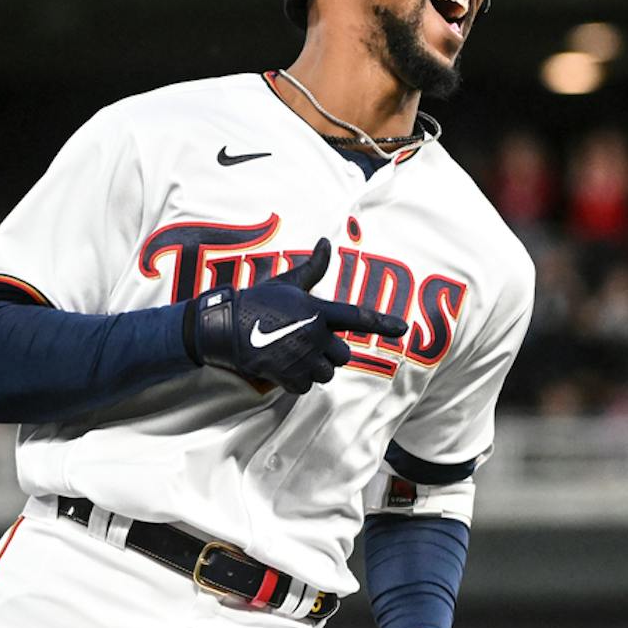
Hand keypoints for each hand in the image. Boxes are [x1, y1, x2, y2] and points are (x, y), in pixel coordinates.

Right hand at [189, 237, 406, 394]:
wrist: (224, 325)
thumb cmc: (258, 301)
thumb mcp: (288, 282)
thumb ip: (314, 268)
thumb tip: (327, 241)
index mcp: (318, 310)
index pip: (358, 317)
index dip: (383, 323)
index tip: (403, 328)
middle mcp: (314, 334)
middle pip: (343, 356)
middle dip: (330, 353)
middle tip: (309, 343)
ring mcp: (302, 357)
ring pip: (326, 374)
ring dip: (314, 368)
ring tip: (294, 354)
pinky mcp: (287, 376)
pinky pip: (305, 387)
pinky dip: (297, 381)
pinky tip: (283, 367)